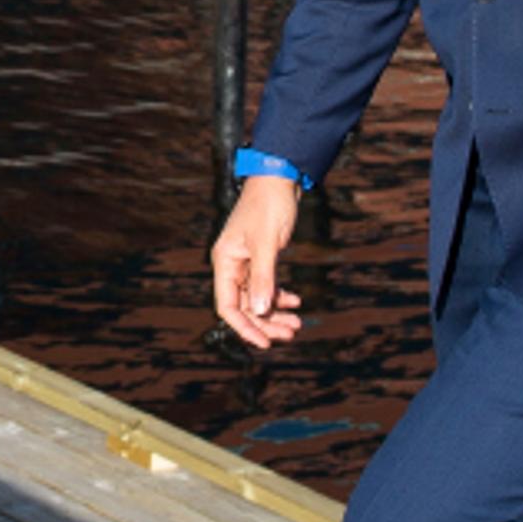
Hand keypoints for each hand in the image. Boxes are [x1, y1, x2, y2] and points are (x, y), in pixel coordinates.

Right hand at [210, 177, 303, 350]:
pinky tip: (296, 301)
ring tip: (297, 324)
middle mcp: (232, 265)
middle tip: (291, 334)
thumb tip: (260, 310)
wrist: (279, 178)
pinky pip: (266, 285)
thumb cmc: (269, 206)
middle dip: (265, 323)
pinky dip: (280, 295)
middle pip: (244, 306)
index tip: (265, 343)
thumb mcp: (268, 243)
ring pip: (257, 298)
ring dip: (275, 312)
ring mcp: (247, 262)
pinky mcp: (261, 257)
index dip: (245, 327)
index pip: (227, 306)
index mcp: (225, 261)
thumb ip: (263, 277)